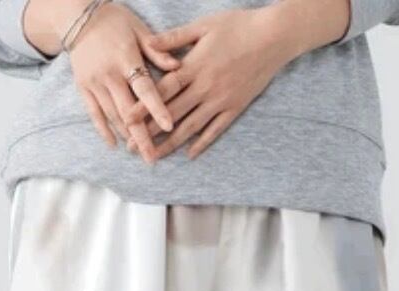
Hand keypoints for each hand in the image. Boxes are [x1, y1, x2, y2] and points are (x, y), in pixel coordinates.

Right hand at [22, 1, 180, 160]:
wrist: (77, 15)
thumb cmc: (115, 21)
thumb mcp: (138, 29)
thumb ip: (157, 50)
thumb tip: (178, 66)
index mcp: (126, 58)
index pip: (145, 88)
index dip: (157, 109)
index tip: (169, 127)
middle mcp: (109, 73)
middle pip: (128, 111)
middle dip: (142, 137)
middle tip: (153, 158)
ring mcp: (94, 82)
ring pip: (112, 116)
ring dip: (127, 137)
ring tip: (140, 153)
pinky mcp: (82, 87)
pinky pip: (94, 114)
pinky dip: (104, 130)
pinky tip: (114, 145)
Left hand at [137, 0, 350, 159]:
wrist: (272, 37)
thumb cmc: (237, 26)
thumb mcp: (203, 26)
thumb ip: (174, 38)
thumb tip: (148, 45)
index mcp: (194, 67)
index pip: (162, 91)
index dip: (143, 106)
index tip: (126, 119)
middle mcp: (205, 88)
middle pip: (172, 114)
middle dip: (151, 131)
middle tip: (133, 147)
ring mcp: (221, 101)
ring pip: (191, 127)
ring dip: (172, 144)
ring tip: (156, 156)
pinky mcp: (235, 108)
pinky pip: (216, 130)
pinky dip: (202, 143)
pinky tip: (189, 154)